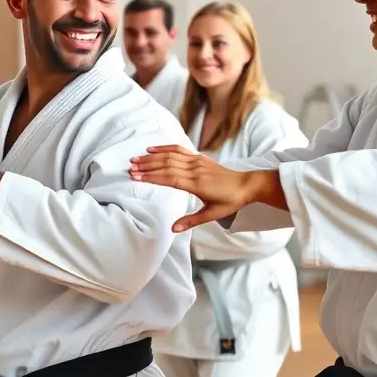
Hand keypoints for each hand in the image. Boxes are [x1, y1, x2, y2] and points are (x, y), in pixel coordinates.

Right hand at [130, 145, 285, 230]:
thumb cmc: (230, 201)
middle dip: (146, 167)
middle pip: (166, 165)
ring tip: (135, 160)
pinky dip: (165, 147)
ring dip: (151, 157)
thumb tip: (173, 228)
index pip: (169, 178)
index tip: (135, 178)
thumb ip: (191, 221)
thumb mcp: (213, 215)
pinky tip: (152, 148)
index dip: (151, 177)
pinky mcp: (199, 157)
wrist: (247, 185)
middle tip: (129, 169)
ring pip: (170, 156)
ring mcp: (197, 162)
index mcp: (197, 184)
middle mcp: (195, 170)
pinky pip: (179, 150)